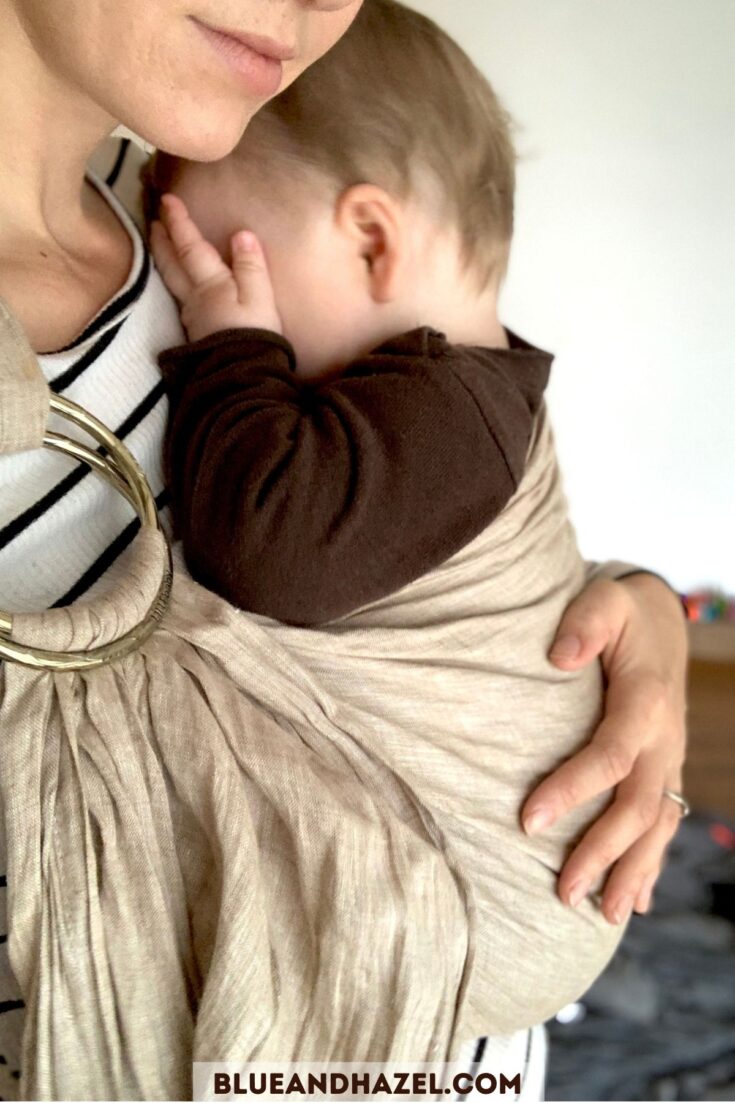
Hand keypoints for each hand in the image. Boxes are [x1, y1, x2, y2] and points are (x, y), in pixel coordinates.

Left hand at [149, 193, 281, 342]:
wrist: (241, 378)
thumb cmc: (254, 336)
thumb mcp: (260, 300)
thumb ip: (251, 267)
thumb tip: (242, 234)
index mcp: (211, 285)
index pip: (191, 247)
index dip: (179, 222)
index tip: (167, 199)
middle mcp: (195, 299)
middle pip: (172, 264)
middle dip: (162, 239)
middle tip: (154, 219)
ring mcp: (192, 318)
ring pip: (172, 282)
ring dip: (164, 260)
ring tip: (160, 246)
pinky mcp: (196, 335)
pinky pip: (180, 300)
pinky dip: (175, 283)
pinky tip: (179, 285)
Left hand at [522, 573, 687, 924]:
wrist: (659, 617)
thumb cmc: (621, 610)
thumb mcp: (604, 600)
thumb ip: (584, 623)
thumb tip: (558, 656)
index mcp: (645, 701)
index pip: (609, 756)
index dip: (571, 790)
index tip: (528, 821)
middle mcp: (663, 738)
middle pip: (636, 806)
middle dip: (601, 853)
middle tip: (561, 892)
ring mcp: (669, 758)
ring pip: (657, 826)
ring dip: (630, 871)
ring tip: (600, 915)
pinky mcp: (664, 768)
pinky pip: (664, 823)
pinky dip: (651, 864)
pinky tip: (633, 902)